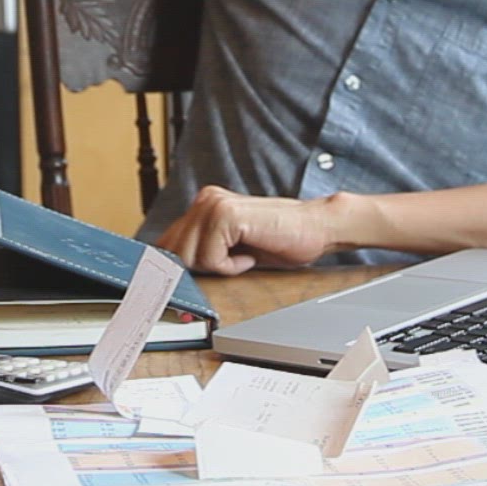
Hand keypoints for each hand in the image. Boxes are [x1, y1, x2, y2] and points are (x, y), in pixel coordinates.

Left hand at [155, 186, 337, 275]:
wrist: (317, 228)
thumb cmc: (281, 241)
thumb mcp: (232, 248)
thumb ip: (203, 250)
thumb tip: (170, 274)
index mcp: (204, 204)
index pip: (169, 241)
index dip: (175, 267)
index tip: (182, 285)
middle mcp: (205, 200)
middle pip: (174, 251)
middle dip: (197, 270)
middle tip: (227, 269)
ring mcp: (213, 205)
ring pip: (189, 257)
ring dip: (217, 267)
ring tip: (243, 257)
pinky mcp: (226, 216)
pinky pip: (210, 259)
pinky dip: (230, 266)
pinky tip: (249, 255)